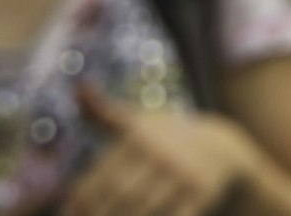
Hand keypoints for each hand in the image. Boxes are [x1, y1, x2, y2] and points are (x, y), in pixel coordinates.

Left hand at [54, 85, 250, 215]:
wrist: (223, 149)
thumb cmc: (166, 138)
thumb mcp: (138, 121)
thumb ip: (104, 111)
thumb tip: (78, 86)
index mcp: (141, 137)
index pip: (103, 174)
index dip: (82, 197)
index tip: (67, 209)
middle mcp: (162, 153)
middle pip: (120, 194)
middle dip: (99, 214)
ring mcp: (184, 174)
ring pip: (143, 209)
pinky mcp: (202, 193)